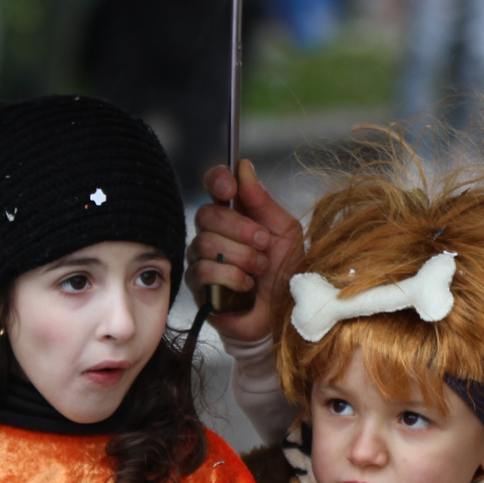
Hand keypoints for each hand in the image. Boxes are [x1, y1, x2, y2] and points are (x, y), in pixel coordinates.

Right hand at [186, 160, 304, 341]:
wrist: (285, 315)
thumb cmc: (286, 273)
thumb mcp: (285, 232)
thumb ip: (263, 201)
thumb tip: (244, 167)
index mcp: (235, 215)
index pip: (214, 186)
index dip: (217, 180)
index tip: (229, 187)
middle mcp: (213, 233)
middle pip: (207, 214)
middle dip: (240, 229)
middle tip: (264, 243)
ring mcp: (201, 259)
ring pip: (206, 243)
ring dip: (241, 257)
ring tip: (260, 269)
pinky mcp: (198, 287)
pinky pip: (204, 271)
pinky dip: (232, 277)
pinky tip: (247, 286)